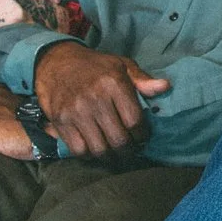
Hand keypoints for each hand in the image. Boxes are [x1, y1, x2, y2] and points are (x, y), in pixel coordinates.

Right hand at [32, 41, 166, 157]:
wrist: (56, 63)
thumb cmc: (95, 67)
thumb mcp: (121, 65)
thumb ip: (142, 80)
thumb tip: (165, 87)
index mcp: (114, 83)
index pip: (135, 121)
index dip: (142, 135)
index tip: (142, 137)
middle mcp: (95, 98)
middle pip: (119, 140)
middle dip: (129, 151)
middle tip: (131, 150)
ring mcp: (76, 111)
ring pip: (100, 149)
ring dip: (111, 157)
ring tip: (115, 153)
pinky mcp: (61, 121)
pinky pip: (79, 151)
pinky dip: (90, 155)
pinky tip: (95, 148)